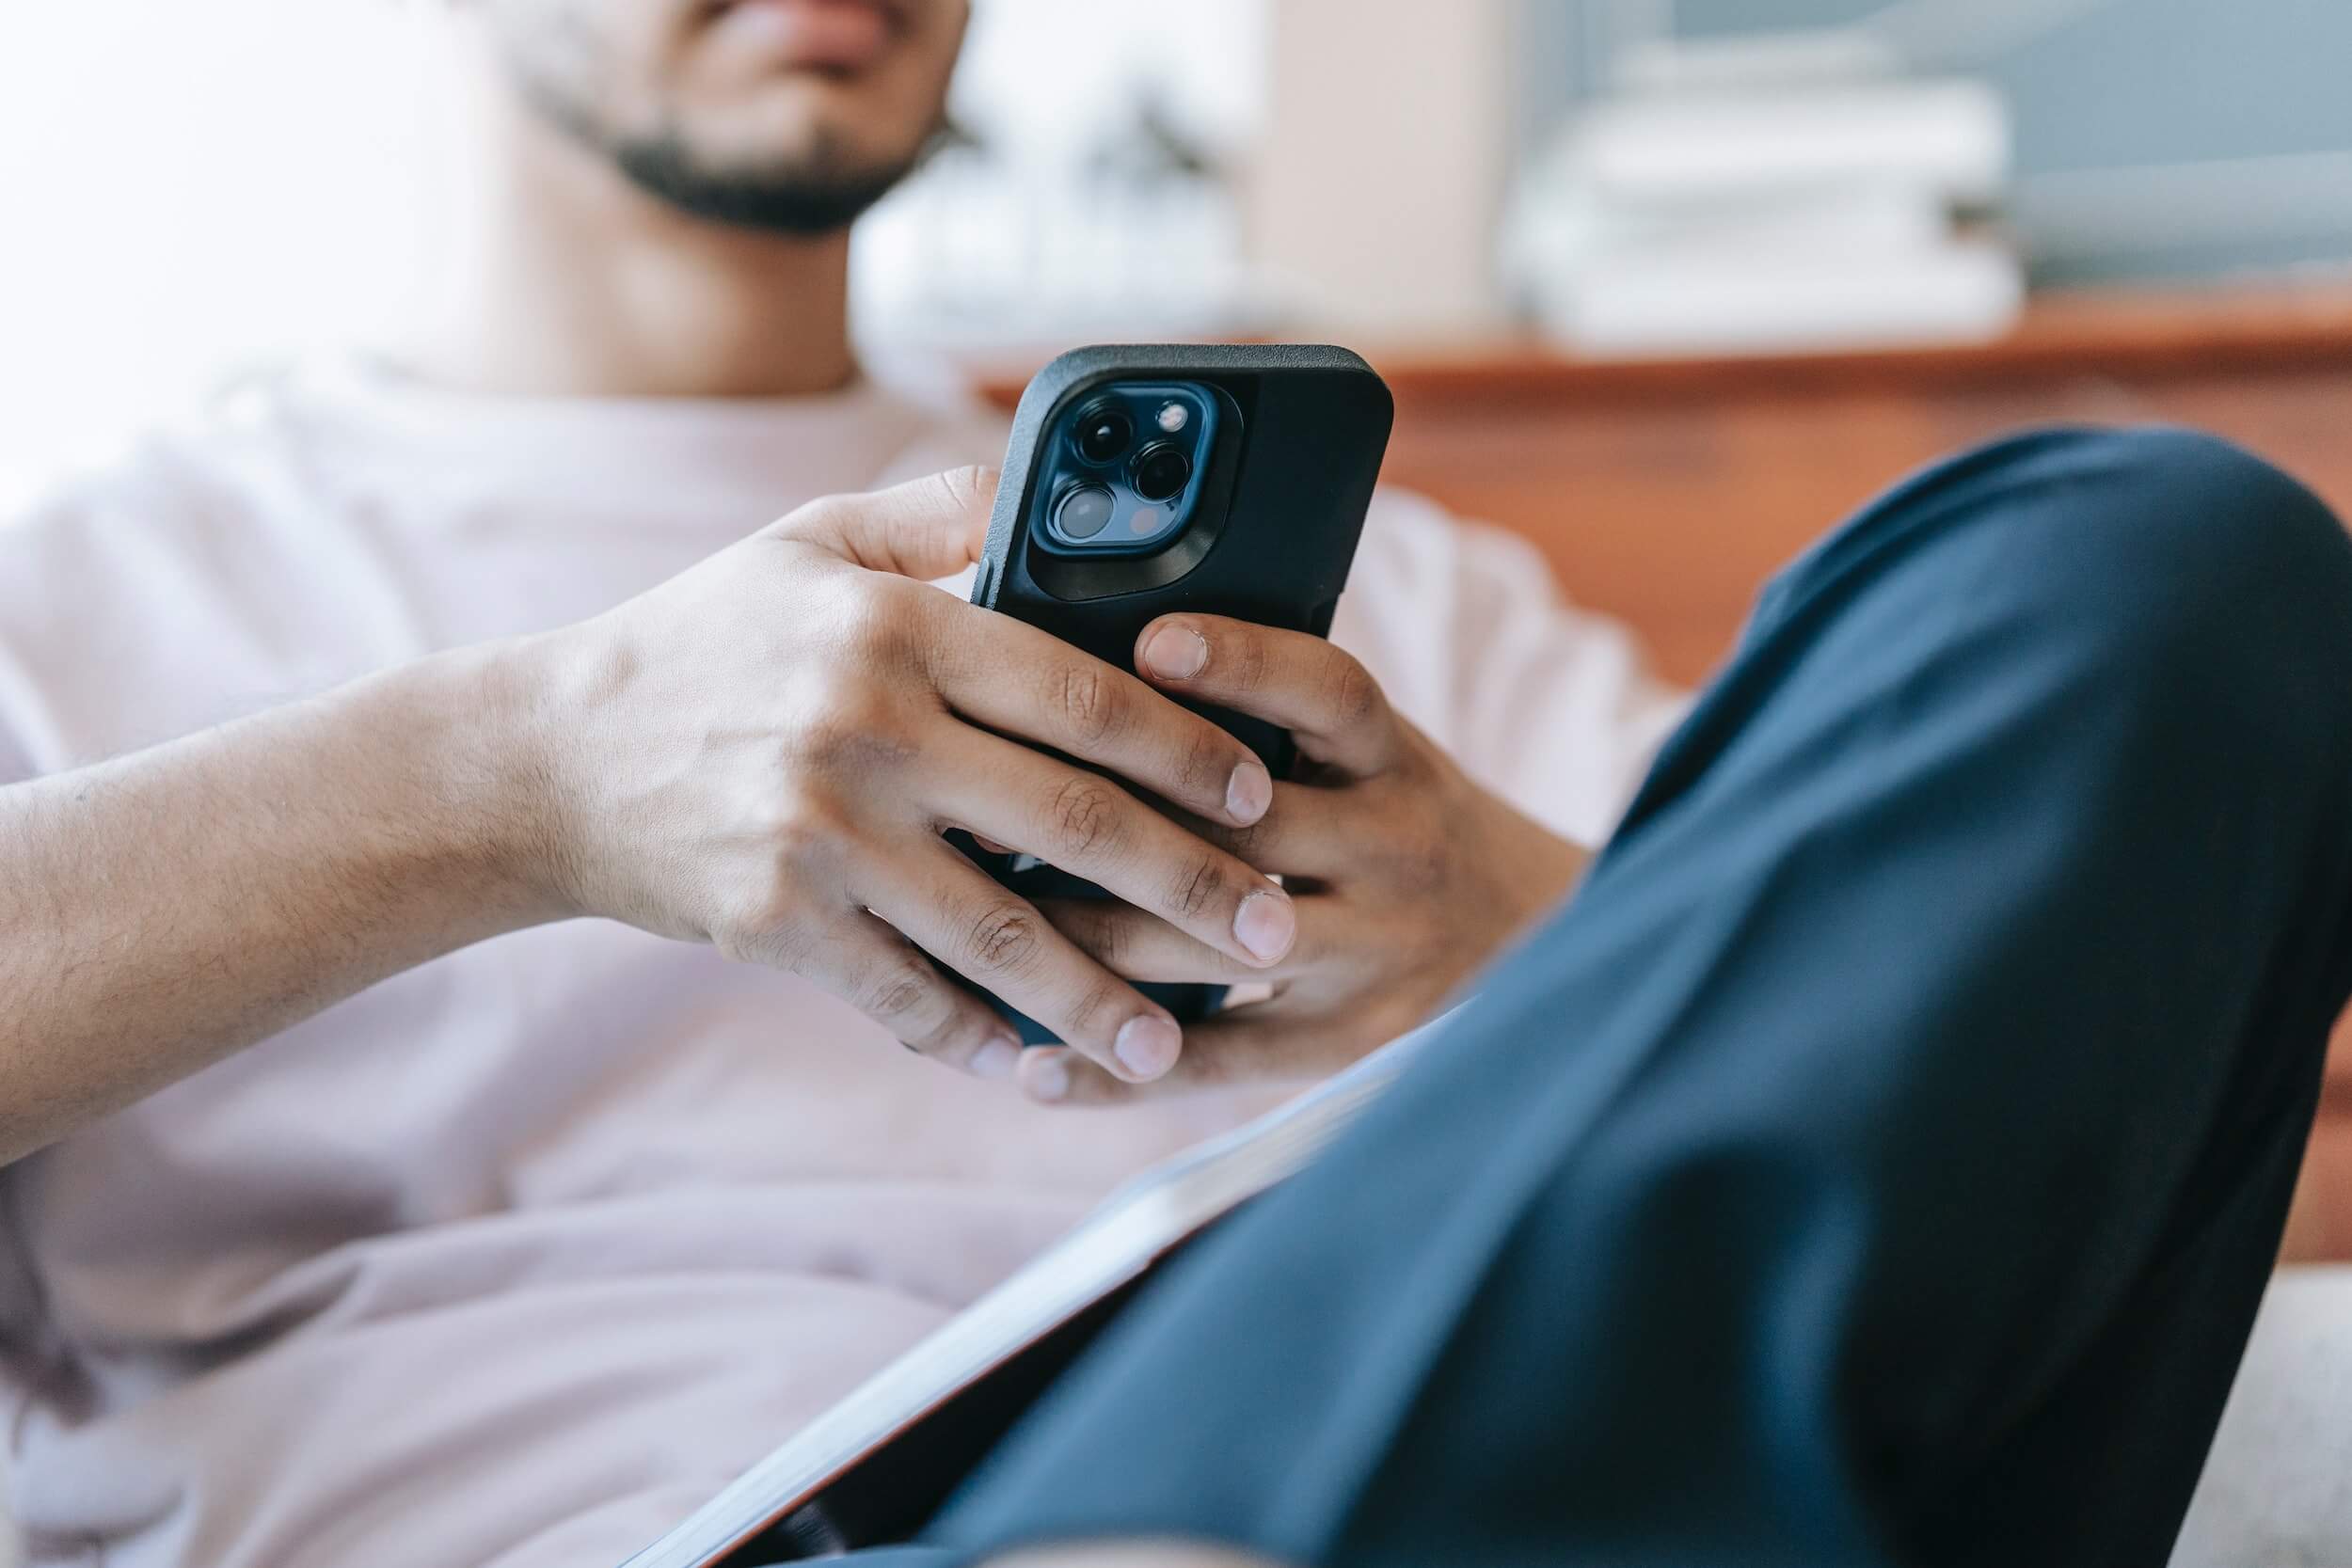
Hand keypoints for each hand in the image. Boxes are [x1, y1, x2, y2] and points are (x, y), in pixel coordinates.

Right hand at [521, 469, 1300, 1085]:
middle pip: (1073, 822)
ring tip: (1178, 1046)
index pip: (1084, 692)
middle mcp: (867, 728)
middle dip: (1194, 887)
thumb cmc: (703, 640)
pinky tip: (1046, 1072)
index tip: (1261, 793)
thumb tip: (1059, 487)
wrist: (546, 758)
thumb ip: (940, 510)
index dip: (1190, 749)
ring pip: (1002, 934)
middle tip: (1279, 933)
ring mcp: (820, 835)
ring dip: (1105, 1000)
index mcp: (896, 625)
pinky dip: (982, 1042)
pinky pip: (907, 998)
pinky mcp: (777, 925)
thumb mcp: (809, 543)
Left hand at [1018, 615, 1590, 1104]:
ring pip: (1209, 949)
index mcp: (1396, 759)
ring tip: (976, 924)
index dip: (1242, 661)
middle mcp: (1396, 850)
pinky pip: (1221, 1063)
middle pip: (1242, 832)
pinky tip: (1032, 1068)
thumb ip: (1278, 717)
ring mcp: (1376, 954)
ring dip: (1084, 940)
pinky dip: (1119, 1070)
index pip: (1329, 692)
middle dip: (1107, 821)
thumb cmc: (1404, 819)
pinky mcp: (1351, 1046)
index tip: (1146, 644)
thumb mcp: (1376, 751)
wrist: (1542, 937)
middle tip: (982, 802)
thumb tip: (1111, 656)